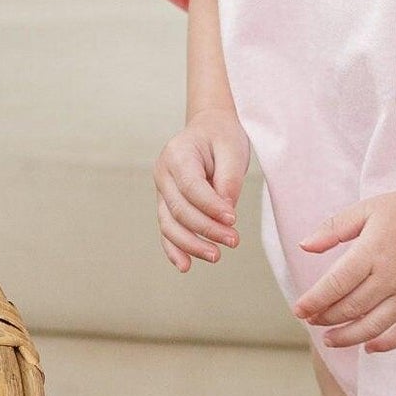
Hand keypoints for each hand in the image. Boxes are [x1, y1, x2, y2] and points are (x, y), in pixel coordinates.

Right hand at [155, 108, 249, 271]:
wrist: (209, 129)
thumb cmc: (222, 137)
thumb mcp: (233, 149)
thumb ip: (229, 179)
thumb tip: (226, 214)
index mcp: (177, 154)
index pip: (191, 187)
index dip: (211, 207)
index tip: (233, 220)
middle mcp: (163, 173)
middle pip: (180, 209)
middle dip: (206, 229)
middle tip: (234, 241)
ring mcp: (161, 191)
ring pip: (169, 224)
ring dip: (191, 245)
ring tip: (216, 257)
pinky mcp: (166, 205)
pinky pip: (166, 230)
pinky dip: (174, 250)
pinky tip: (186, 266)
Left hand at [291, 181, 395, 352]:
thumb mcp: (366, 210)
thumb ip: (333, 228)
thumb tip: (304, 246)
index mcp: (373, 252)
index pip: (336, 284)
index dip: (313, 301)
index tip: (298, 310)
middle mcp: (392, 277)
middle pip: (351, 308)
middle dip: (326, 318)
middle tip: (312, 320)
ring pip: (373, 327)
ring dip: (347, 337)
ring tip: (330, 339)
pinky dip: (385, 344)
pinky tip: (368, 347)